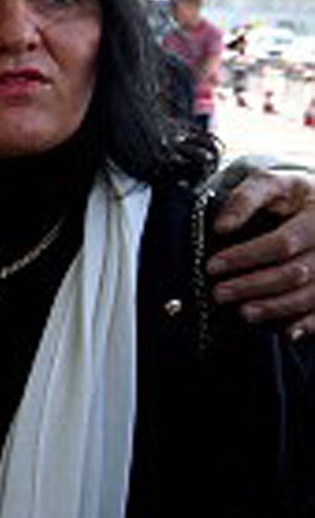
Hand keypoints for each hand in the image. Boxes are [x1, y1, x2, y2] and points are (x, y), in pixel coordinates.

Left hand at [207, 168, 314, 336]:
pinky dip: (309, 324)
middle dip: (254, 286)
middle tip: (219, 294)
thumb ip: (245, 199)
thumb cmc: (292, 196)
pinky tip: (287, 333)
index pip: (283, 243)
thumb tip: (221, 227)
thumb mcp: (270, 184)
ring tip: (244, 313)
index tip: (212, 266)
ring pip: (312, 294)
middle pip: (296, 272)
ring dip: (277, 308)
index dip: (246, 257)